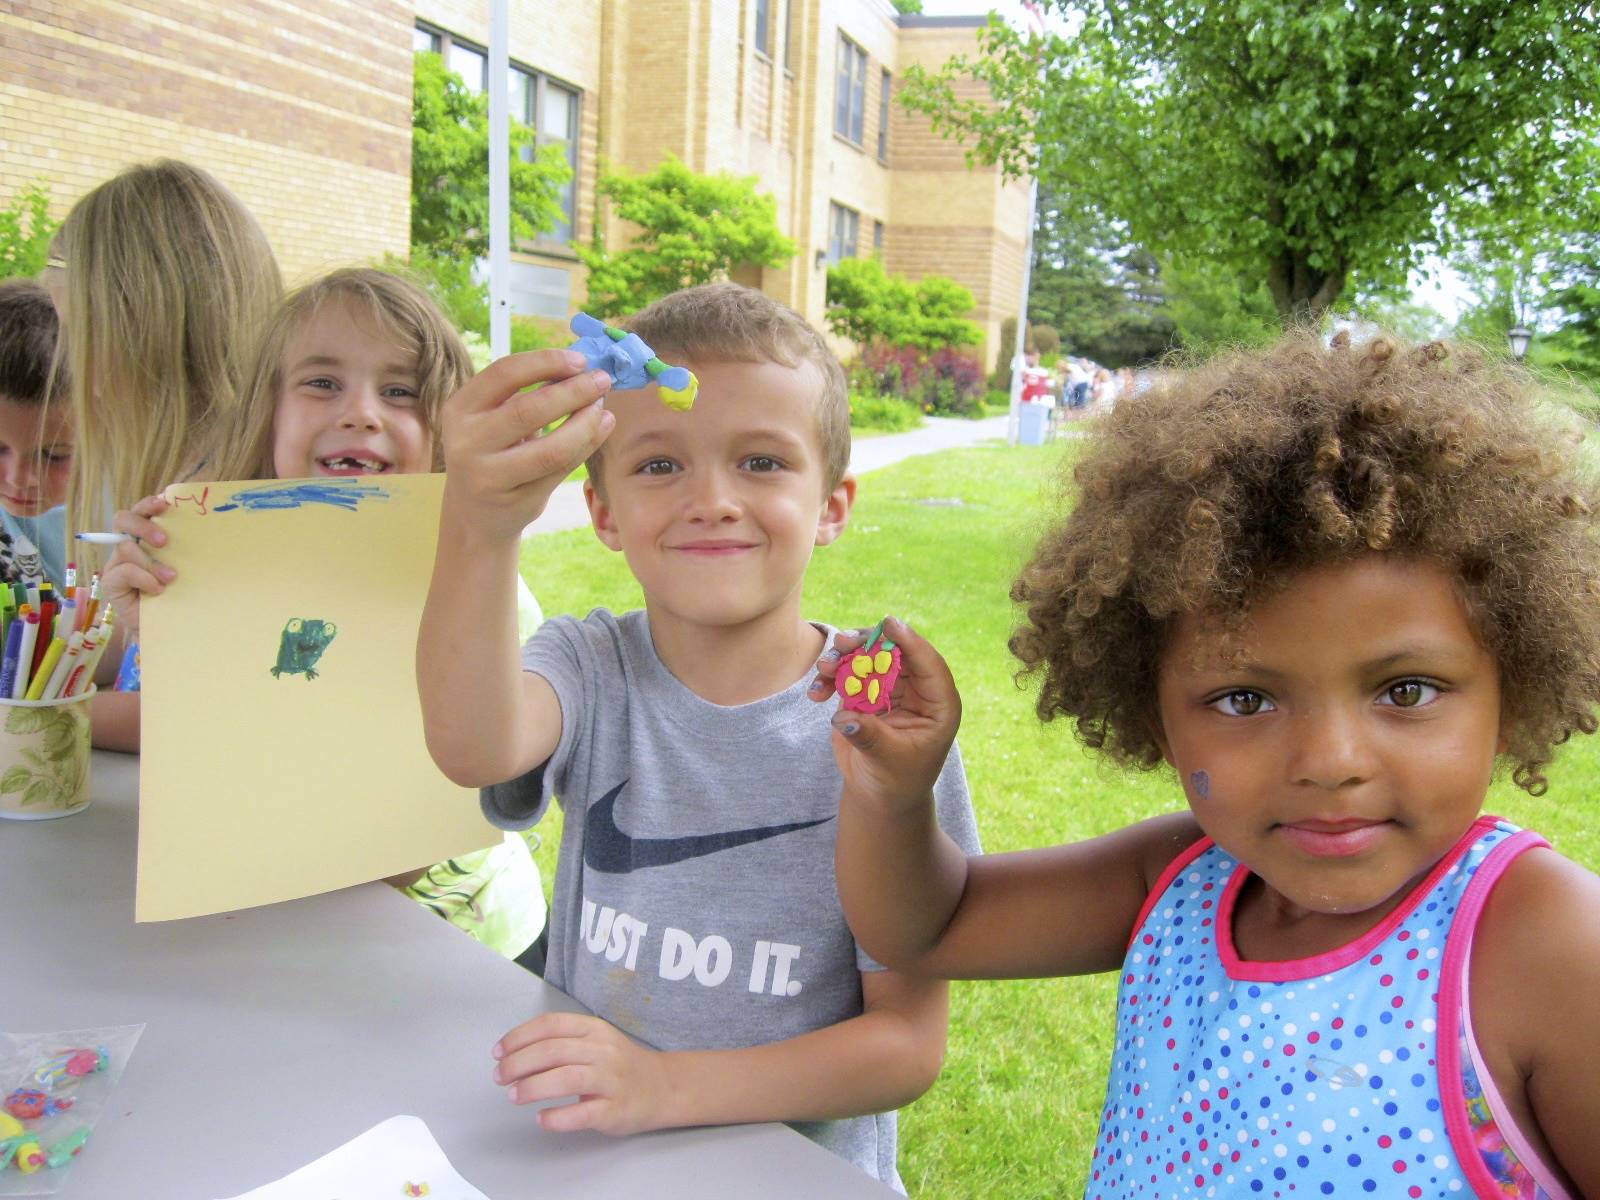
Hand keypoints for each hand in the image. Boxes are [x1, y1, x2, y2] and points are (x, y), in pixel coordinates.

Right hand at [99, 494, 174, 639]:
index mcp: (146, 536)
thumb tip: (208, 526)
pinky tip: (158, 590)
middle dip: (142, 524)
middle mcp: (129, 545)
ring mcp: (117, 563)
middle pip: (122, 519)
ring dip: (150, 561)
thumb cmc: (180, 592)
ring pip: (126, 547)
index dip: (150, 503)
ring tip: (170, 577)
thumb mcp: (187, 566)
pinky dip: (143, 578)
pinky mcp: (111, 582)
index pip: (142, 511)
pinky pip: (123, 571)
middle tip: (164, 541)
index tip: (166, 502)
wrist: (168, 625)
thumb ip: (186, 547)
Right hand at [440, 349, 614, 544]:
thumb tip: (580, 368)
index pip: (504, 374)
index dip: (546, 362)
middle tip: (602, 380)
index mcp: (459, 409)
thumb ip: (527, 393)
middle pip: (530, 409)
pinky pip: (562, 470)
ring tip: (603, 407)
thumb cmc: (492, 450)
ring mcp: (490, 477)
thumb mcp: (493, 417)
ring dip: (586, 422)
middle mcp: (468, 443)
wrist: (475, 512)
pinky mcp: (517, 502)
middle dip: (574, 391)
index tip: (580, 360)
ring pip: (552, 449)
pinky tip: (603, 426)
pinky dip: (588, 444)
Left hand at [494, 1012, 674, 1135]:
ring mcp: (611, 1079)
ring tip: (513, 1096)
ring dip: (532, 1087)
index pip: (550, 1025)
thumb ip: (561, 1043)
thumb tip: (514, 1055)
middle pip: (553, 1051)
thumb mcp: (595, 1042)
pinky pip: (583, 1112)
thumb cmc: (619, 1065)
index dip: (519, 1037)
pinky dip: (558, 1117)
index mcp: (594, 1029)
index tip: (498, 1053)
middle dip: (518, 1064)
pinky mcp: (615, 1109)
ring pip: (566, 1078)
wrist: (662, 1087)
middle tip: (500, 1078)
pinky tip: (542, 1118)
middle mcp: (603, 1050)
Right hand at [809, 617, 961, 811]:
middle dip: (867, 644)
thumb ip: (870, 737)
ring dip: (844, 657)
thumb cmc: (896, 782)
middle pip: (894, 654)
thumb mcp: (889, 762)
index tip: (888, 624)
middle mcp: (916, 690)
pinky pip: (847, 676)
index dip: (910, 643)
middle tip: (843, 642)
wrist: (878, 796)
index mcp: (938, 705)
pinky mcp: (864, 695)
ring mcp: (889, 690)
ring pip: (868, 659)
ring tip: (824, 667)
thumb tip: (846, 719)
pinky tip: (817, 692)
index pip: (929, 666)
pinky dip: (830, 678)